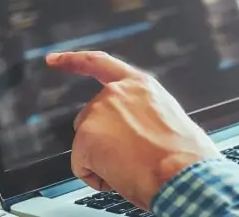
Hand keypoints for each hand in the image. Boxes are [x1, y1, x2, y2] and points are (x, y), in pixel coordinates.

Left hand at [46, 51, 220, 209]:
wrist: (183, 173)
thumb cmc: (185, 157)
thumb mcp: (169, 121)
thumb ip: (145, 115)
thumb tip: (138, 134)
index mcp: (140, 85)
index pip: (99, 64)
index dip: (73, 61)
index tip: (53, 60)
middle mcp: (116, 93)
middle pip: (90, 118)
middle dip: (101, 141)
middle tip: (132, 160)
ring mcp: (98, 113)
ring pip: (86, 145)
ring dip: (103, 160)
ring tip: (133, 169)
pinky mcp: (86, 137)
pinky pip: (81, 166)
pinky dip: (96, 178)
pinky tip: (119, 178)